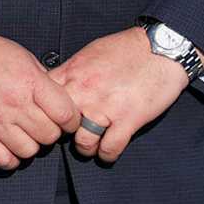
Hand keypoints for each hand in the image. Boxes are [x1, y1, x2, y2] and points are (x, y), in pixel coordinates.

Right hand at [0, 8, 79, 169]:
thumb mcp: (21, 56)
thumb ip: (42, 81)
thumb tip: (60, 102)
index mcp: (29, 81)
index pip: (66, 115)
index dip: (71, 120)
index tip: (66, 120)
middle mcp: (13, 103)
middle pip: (49, 136)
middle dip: (50, 131)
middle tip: (41, 123)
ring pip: (29, 151)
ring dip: (30, 144)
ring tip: (22, 131)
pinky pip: (4, 160)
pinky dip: (10, 157)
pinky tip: (8, 144)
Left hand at [50, 27, 191, 162]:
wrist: (161, 49)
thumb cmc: (127, 48)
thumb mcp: (90, 53)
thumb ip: (72, 71)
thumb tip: (57, 84)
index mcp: (73, 72)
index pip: (43, 98)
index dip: (43, 111)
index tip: (49, 118)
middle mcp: (85, 90)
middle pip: (59, 123)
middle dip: (62, 133)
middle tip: (68, 137)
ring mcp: (106, 107)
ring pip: (82, 142)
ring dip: (85, 147)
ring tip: (89, 146)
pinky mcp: (128, 120)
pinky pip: (109, 148)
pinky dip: (107, 155)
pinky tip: (106, 152)